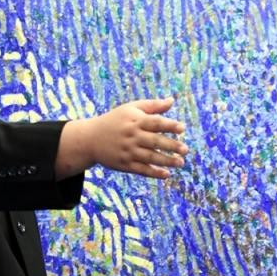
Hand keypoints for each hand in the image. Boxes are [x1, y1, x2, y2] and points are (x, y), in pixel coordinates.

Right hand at [56, 98, 187, 178]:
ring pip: (150, 157)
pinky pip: (141, 170)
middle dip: (171, 146)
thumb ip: (152, 106)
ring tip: (180, 162)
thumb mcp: (131, 108)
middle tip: (186, 149)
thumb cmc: (115, 120)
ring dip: (166, 161)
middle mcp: (132, 137)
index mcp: (135, 121)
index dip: (169, 125)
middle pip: (154, 141)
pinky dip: (153, 173)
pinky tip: (166, 174)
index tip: (182, 128)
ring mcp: (128, 152)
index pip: (155, 123)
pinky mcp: (124, 164)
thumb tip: (172, 101)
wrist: (90, 139)